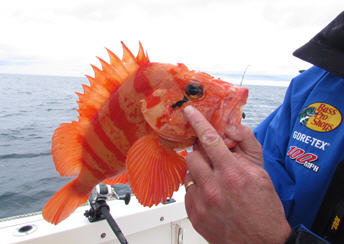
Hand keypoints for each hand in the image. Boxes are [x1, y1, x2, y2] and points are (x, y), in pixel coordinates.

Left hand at [183, 105, 290, 243]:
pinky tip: (211, 196)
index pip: (209, 139)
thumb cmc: (264, 209)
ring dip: (198, 172)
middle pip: (193, 155)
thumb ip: (247, 144)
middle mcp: (214, 187)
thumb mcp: (262, 172)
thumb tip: (231, 127)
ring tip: (213, 180)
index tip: (189, 112)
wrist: (260, 243)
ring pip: (188, 173)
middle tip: (212, 159)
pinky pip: (188, 192)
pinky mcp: (194, 215)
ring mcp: (202, 203)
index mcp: (232, 173)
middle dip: (201, 154)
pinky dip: (197, 189)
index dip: (197, 121)